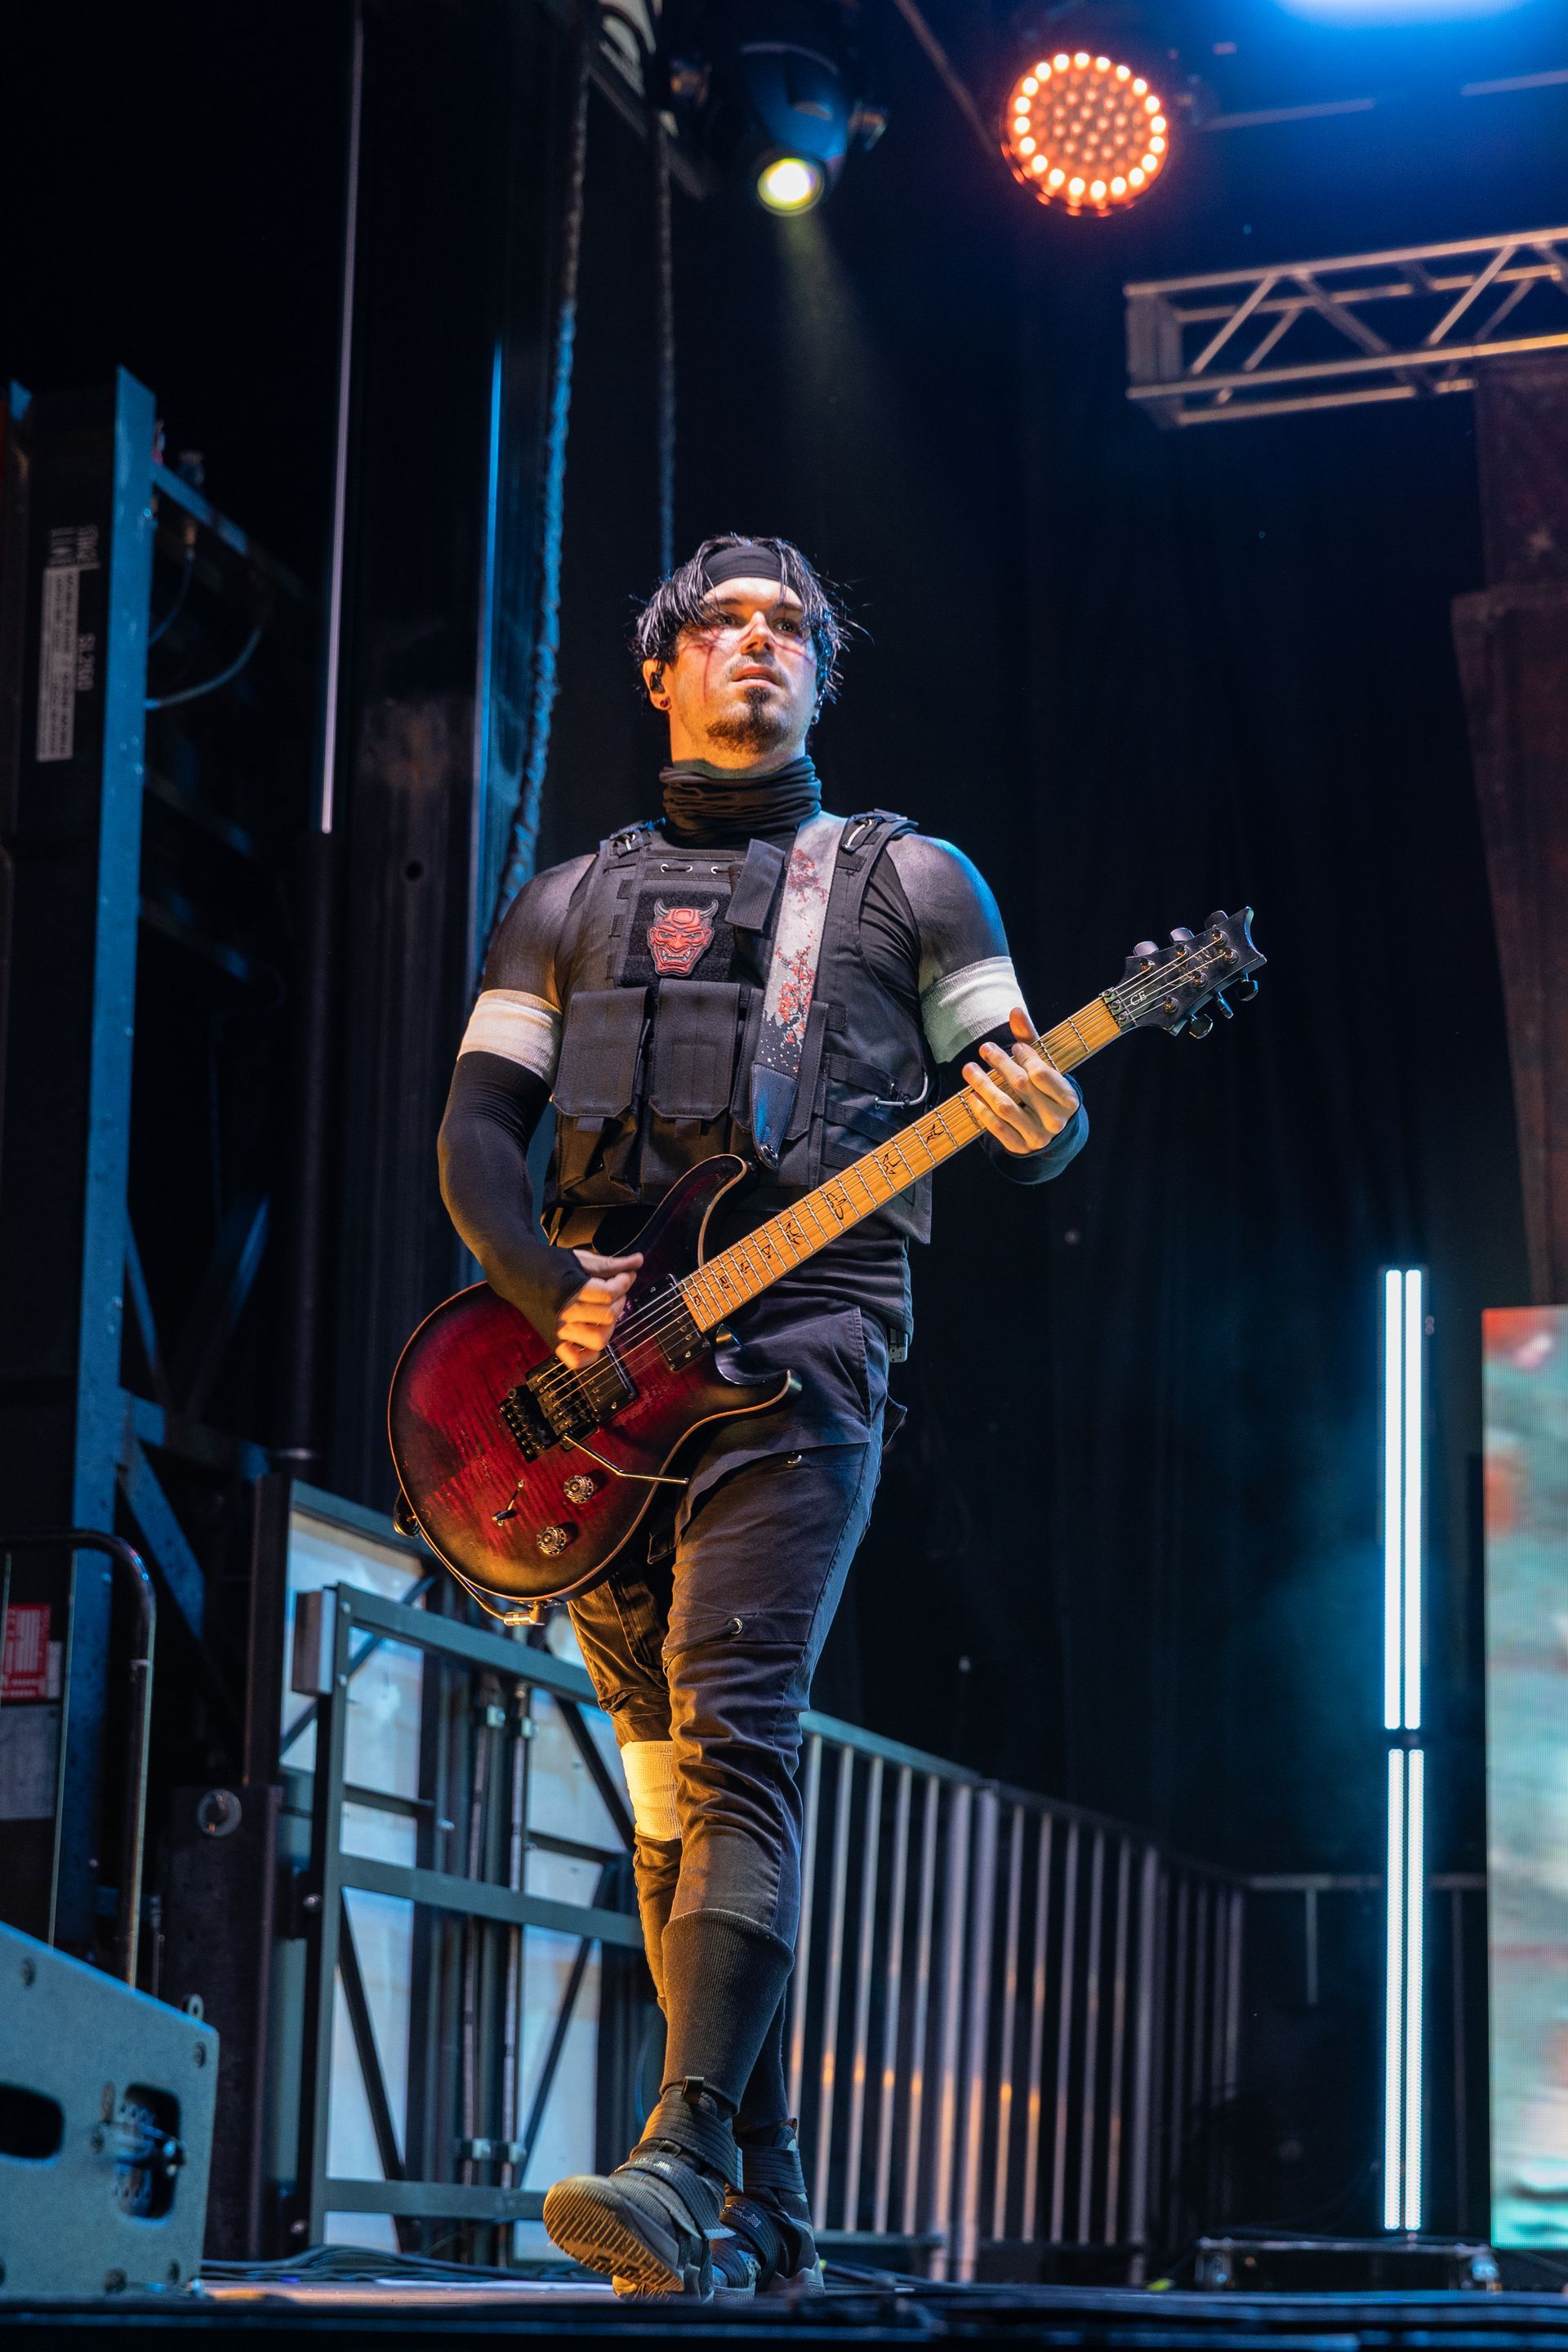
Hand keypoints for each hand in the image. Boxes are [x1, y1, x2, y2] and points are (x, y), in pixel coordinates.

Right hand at [555, 1250, 643, 1368]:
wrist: (514, 1272)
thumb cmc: (546, 1263)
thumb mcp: (579, 1258)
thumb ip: (610, 1263)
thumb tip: (638, 1261)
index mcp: (569, 1288)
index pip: (609, 1293)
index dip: (624, 1282)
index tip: (625, 1275)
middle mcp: (563, 1312)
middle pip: (608, 1316)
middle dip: (620, 1300)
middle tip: (616, 1290)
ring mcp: (557, 1330)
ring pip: (598, 1340)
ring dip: (609, 1326)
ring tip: (605, 1311)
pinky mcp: (553, 1342)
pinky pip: (577, 1360)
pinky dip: (590, 1354)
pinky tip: (593, 1334)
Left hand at [962, 1007, 1079, 1155]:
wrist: (1047, 1130)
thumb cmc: (1044, 1089)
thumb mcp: (1042, 1065)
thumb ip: (1030, 1040)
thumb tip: (1015, 1010)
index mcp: (1069, 1099)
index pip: (1041, 1073)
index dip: (1025, 1057)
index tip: (1013, 1046)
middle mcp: (1056, 1121)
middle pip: (1021, 1086)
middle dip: (1000, 1064)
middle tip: (985, 1049)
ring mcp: (1038, 1137)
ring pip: (1005, 1106)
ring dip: (983, 1085)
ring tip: (969, 1069)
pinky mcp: (1020, 1147)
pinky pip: (996, 1127)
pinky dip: (981, 1110)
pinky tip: (971, 1095)